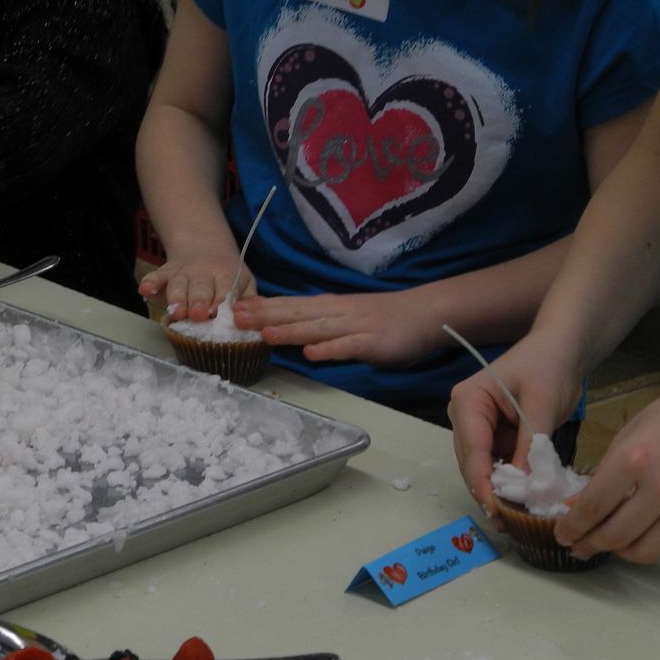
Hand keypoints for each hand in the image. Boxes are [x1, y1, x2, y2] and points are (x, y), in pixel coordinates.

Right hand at [138, 241, 251, 321]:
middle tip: (197, 315)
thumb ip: (249, 299)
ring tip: (176, 312)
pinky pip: (155, 276)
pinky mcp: (165, 272)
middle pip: (200, 287)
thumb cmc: (228, 276)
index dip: (221, 300)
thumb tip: (256, 315)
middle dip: (198, 301)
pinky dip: (150, 283)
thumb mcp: (244, 282)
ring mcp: (182, 272)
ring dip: (176, 298)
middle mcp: (203, 273)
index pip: (225, 288)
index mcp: (226, 275)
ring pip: (178, 285)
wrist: (204, 247)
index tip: (219, 313)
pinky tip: (145, 290)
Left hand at [232, 290, 446, 366]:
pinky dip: (329, 350)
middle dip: (266, 316)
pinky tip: (310, 354)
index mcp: (328, 306)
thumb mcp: (343, 314)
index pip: (290, 304)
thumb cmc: (380, 317)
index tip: (235, 307)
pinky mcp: (373, 343)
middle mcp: (337, 313)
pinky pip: (348, 347)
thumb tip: (281, 324)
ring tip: (265, 335)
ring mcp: (355, 327)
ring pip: (317, 329)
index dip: (263, 306)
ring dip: (290, 331)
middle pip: (297, 314)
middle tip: (237, 318)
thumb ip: (316, 320)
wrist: (424, 314)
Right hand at [448, 341, 582, 518]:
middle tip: (508, 522)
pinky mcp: (494, 437)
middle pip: (472, 463)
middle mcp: (464, 417)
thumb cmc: (549, 365)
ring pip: (484, 468)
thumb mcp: (542, 405)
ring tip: (516, 517)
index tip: (495, 509)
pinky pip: (499, 465)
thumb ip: (532, 446)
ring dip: (499, 490)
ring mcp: (477, 429)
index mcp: (467, 401)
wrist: (562, 349)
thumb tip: (528, 487)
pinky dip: (511, 481)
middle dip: (489, 491)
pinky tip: (524, 500)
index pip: (472, 449)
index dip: (482, 482)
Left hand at [556, 377, 659, 562]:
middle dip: (587, 544)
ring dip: (614, 552)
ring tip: (599, 545)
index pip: (592, 506)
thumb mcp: (630, 433)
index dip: (571, 525)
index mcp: (635, 459)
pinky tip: (628, 535)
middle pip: (614, 535)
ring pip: (641, 551)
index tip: (560, 532)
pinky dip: (640, 544)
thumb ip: (604, 471)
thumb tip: (577, 505)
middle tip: (573, 545)